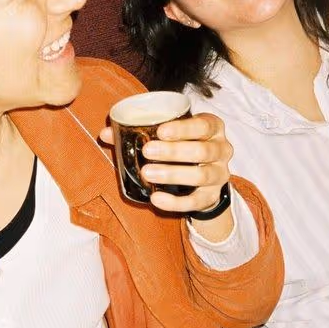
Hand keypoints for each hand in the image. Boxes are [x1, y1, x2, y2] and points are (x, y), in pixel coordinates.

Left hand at [100, 113, 233, 235]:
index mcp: (212, 128)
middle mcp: (222, 149)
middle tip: (147, 152)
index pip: (203, 125)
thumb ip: (141, 132)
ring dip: (173, 174)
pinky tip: (156, 199)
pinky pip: (196, 201)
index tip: (160, 131)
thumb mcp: (170, 135)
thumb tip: (106, 133)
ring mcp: (220, 175)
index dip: (183, 129)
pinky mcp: (212, 197)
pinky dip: (176, 202)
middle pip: (202, 150)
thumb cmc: (183, 146)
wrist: (203, 177)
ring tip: (147, 173)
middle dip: (174, 152)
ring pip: (201, 175)